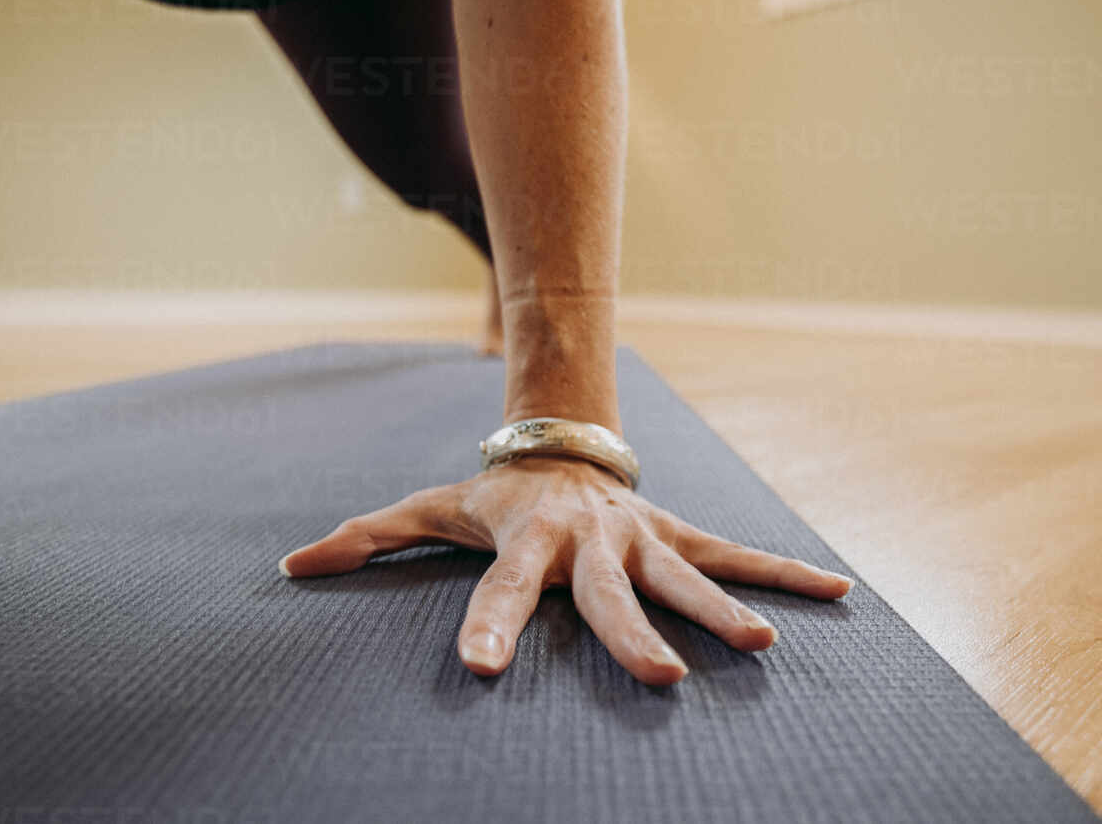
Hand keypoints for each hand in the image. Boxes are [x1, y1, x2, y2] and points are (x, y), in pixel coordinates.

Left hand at [279, 456, 852, 684]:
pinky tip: (839, 592)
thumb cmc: (493, 496)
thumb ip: (367, 538)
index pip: (500, 588)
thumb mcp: (431, 509)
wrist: (562, 447)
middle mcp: (589, 540)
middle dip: (632, 634)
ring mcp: (640, 535)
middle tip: (663, 680)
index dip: (489, 625)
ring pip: (683, 573)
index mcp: (525, 540)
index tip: (482, 671)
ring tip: (759, 644)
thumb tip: (288, 566)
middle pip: (609, 592)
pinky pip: (735, 551)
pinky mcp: (678, 532)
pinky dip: (785, 571)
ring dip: (723, 606)